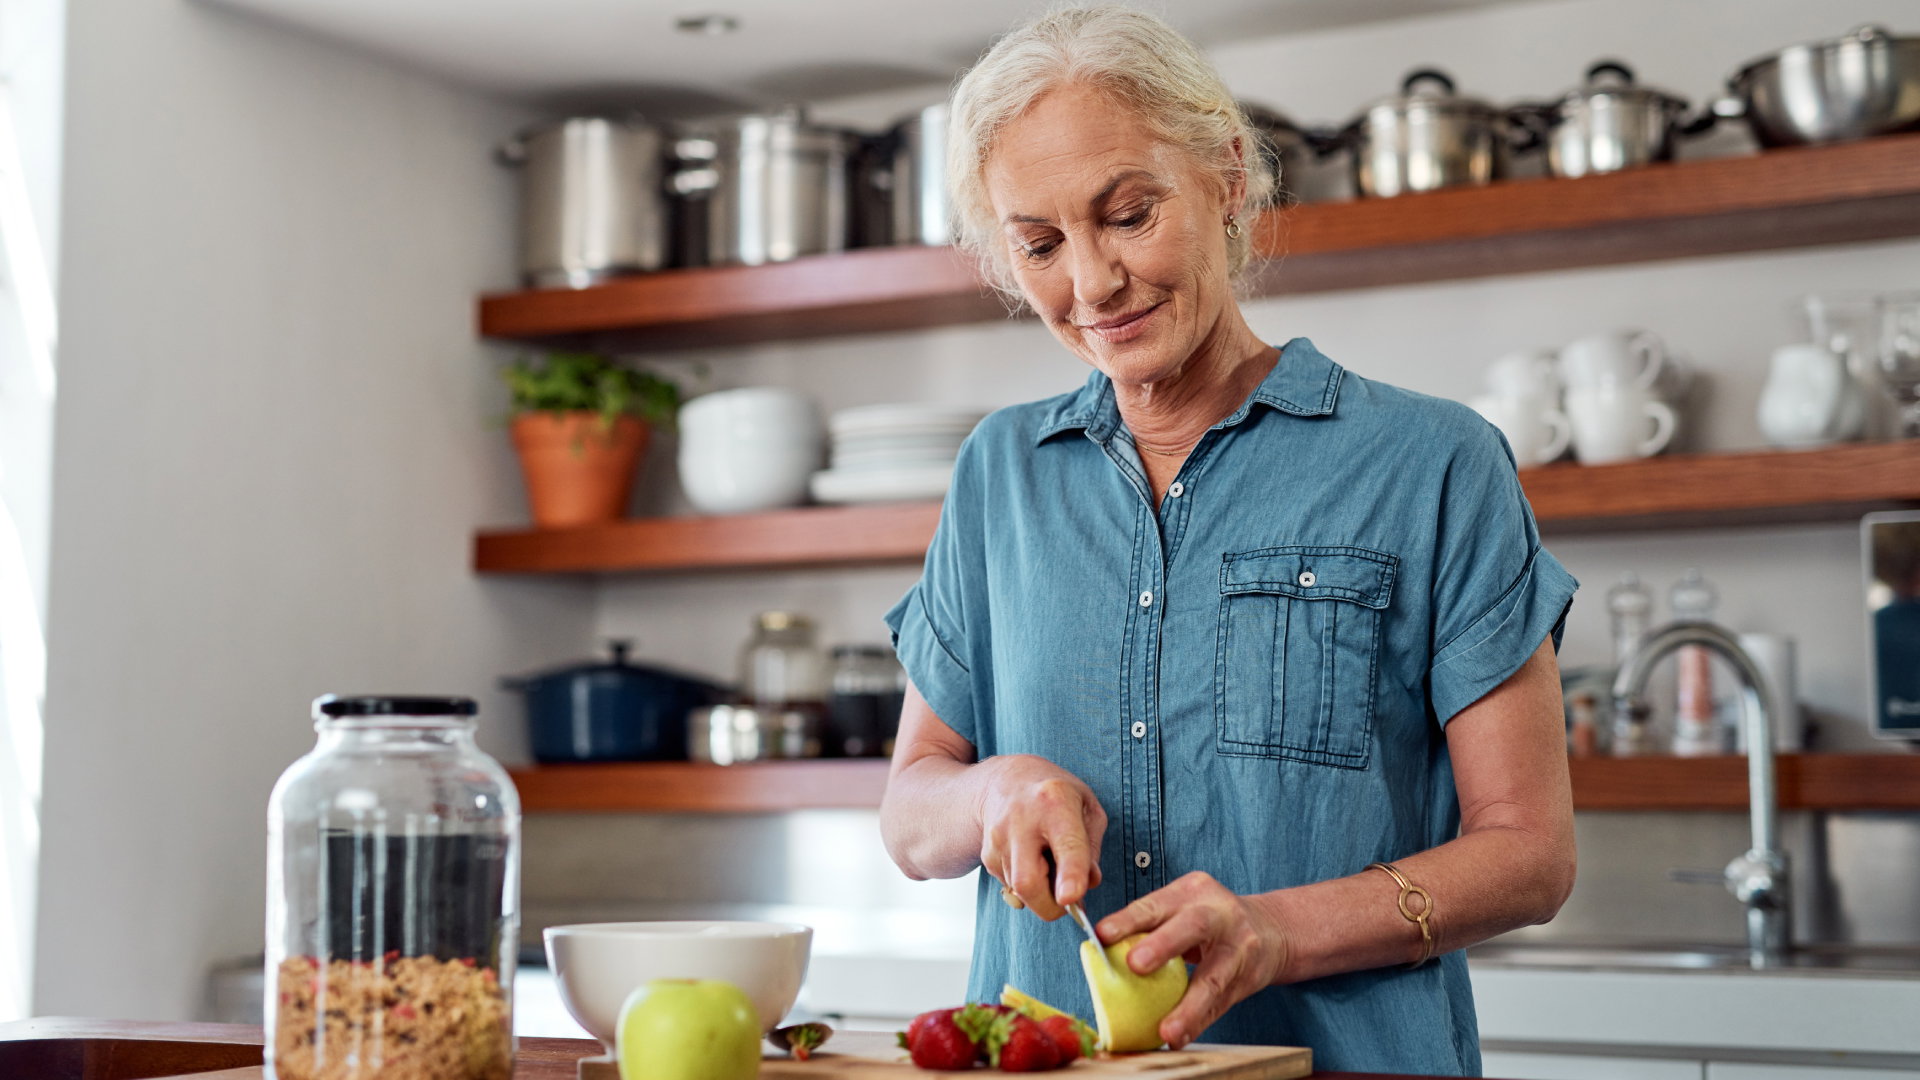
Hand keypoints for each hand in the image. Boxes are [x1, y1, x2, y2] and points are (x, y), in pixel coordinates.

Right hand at [977, 755, 1106, 920]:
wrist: (1006, 781)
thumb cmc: (1056, 795)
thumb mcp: (1088, 808)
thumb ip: (1092, 848)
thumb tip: (1087, 884)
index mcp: (1055, 801)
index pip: (1066, 845)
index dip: (1070, 875)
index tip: (1070, 897)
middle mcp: (1022, 819)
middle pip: (1028, 882)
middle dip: (1049, 906)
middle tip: (1067, 900)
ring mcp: (998, 838)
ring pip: (1019, 891)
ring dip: (1041, 893)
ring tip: (1049, 862)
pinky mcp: (987, 855)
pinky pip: (1010, 887)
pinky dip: (1027, 886)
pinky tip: (1031, 859)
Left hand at [1096, 872, 1290, 1048]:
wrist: (1272, 929)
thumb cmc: (1210, 918)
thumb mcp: (1184, 906)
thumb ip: (1151, 923)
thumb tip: (1101, 949)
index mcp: (1192, 891)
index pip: (1155, 903)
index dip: (1128, 919)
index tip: (1102, 935)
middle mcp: (1218, 914)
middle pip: (1192, 926)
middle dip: (1163, 945)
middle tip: (1135, 965)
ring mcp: (1239, 946)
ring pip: (1213, 978)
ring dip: (1188, 1007)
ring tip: (1166, 1031)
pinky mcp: (1248, 977)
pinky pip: (1220, 1003)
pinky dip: (1198, 1022)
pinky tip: (1181, 1037)